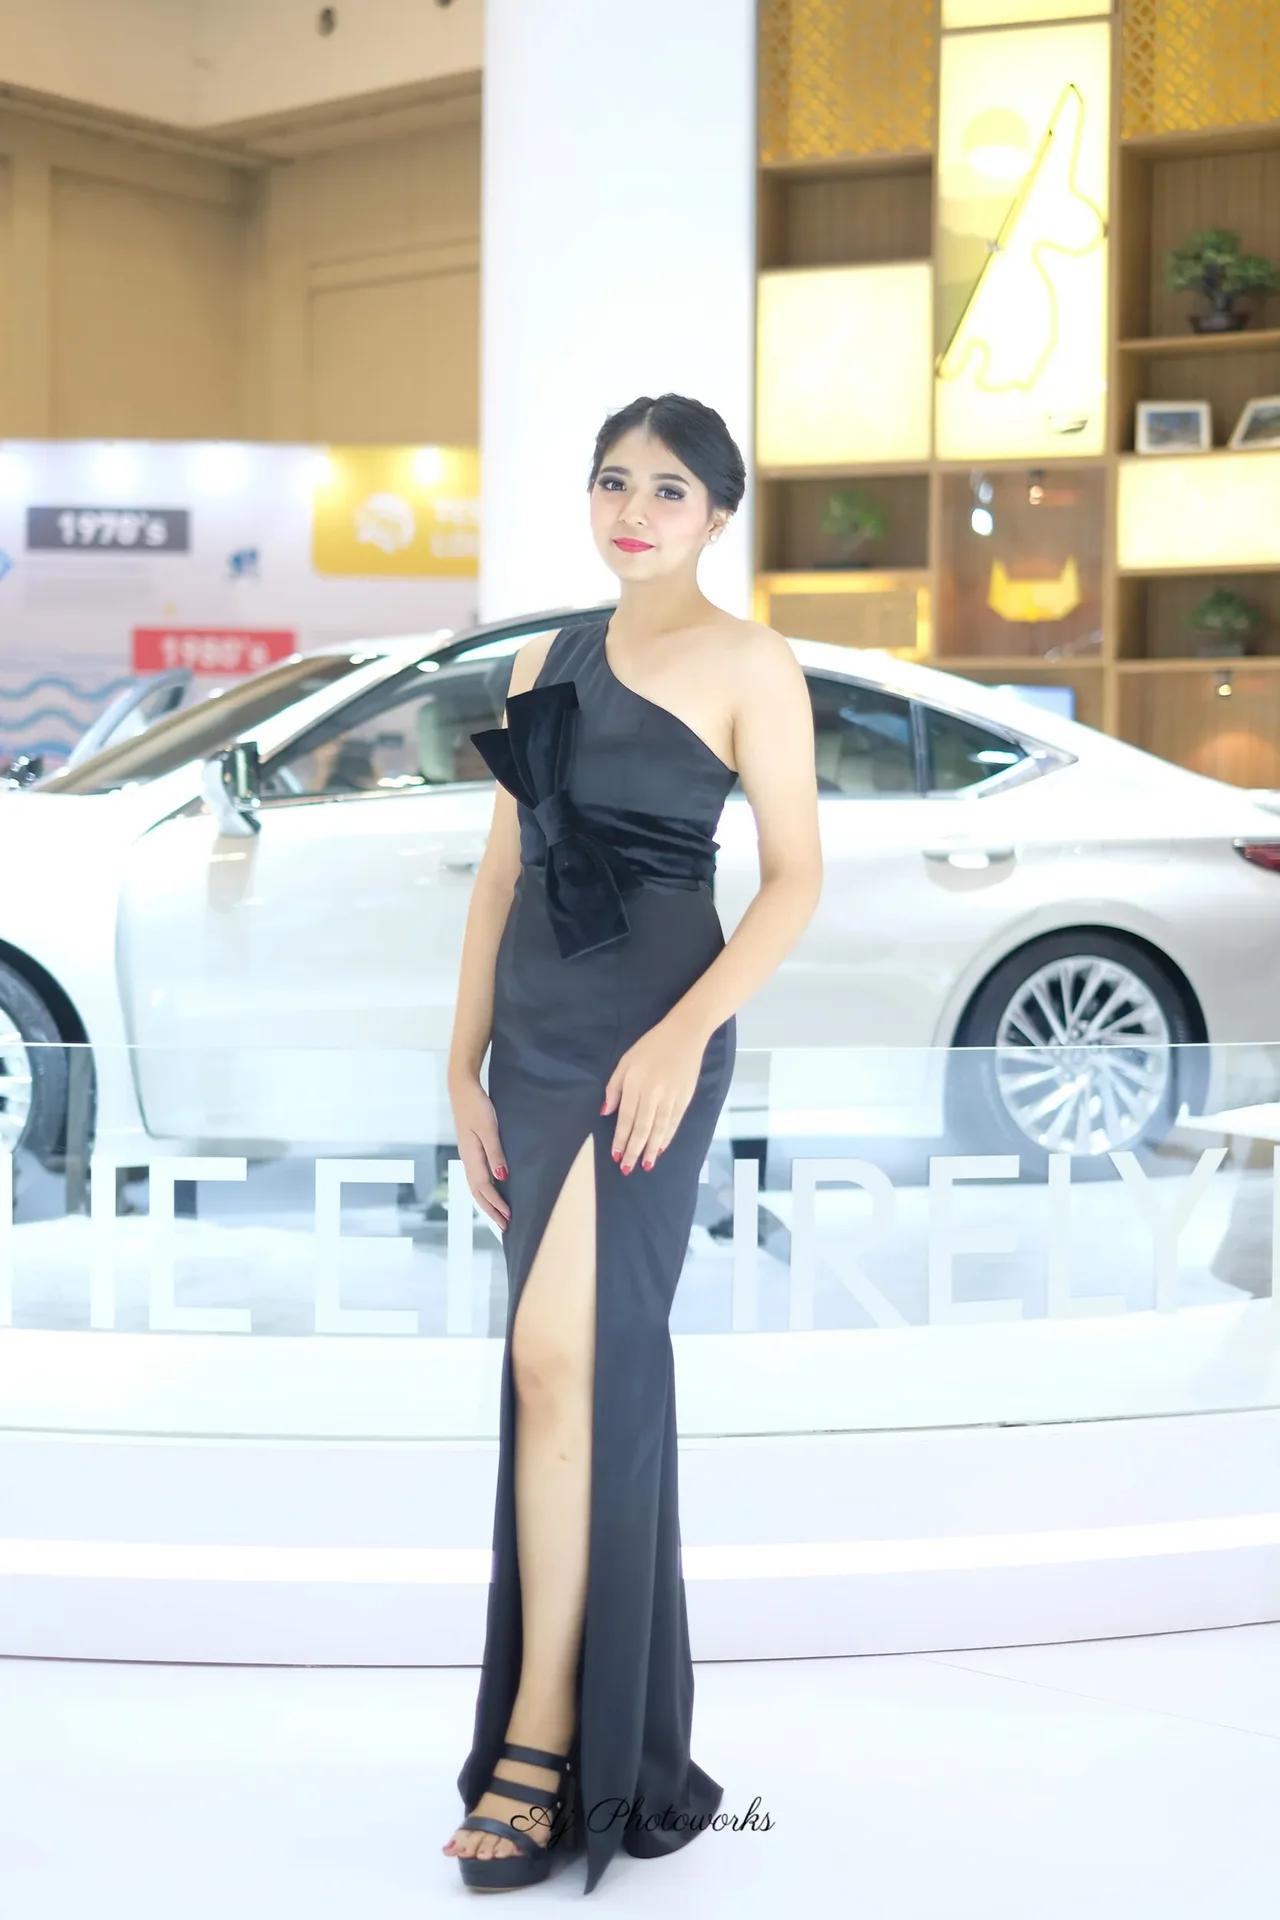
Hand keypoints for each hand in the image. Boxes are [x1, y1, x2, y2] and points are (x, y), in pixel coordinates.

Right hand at [450, 1075, 509, 1230]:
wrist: (462, 1090)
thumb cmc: (477, 1107)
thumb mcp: (489, 1128)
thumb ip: (495, 1153)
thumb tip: (501, 1179)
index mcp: (471, 1157)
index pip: (483, 1188)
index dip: (496, 1204)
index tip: (508, 1218)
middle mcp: (467, 1160)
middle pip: (477, 1192)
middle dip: (491, 1210)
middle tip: (505, 1226)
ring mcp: (467, 1156)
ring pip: (476, 1186)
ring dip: (487, 1203)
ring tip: (498, 1215)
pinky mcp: (470, 1150)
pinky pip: (476, 1177)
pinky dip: (484, 1190)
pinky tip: (491, 1191)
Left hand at [602, 1012, 708, 1173]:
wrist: (685, 1034)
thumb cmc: (650, 1046)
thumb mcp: (625, 1061)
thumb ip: (614, 1088)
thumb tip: (606, 1113)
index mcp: (636, 1084)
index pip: (626, 1119)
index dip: (621, 1140)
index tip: (616, 1156)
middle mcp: (654, 1094)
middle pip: (642, 1128)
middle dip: (634, 1151)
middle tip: (628, 1169)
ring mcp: (672, 1097)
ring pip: (659, 1129)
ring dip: (651, 1149)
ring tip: (646, 1165)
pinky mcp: (685, 1098)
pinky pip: (674, 1122)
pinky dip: (667, 1137)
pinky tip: (661, 1147)